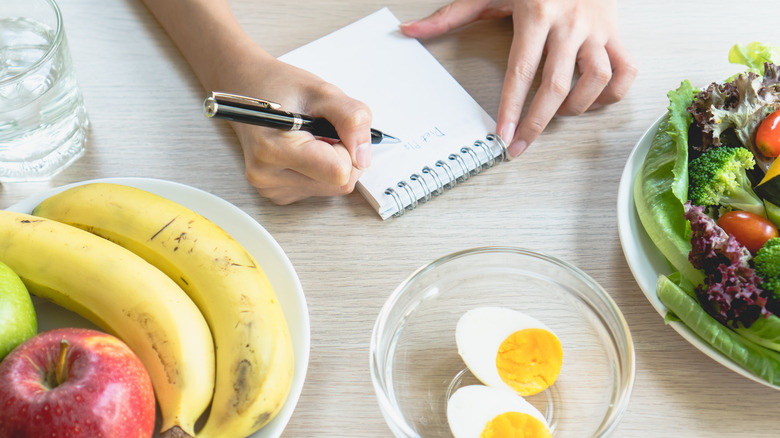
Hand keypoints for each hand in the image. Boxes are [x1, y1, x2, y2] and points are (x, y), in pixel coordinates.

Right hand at [220, 53, 373, 203]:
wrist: (248, 88)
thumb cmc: (280, 87)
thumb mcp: (323, 92)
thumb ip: (352, 119)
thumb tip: (363, 157)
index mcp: (274, 150)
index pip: (339, 172)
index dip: (347, 148)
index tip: (333, 128)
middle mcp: (268, 176)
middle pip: (339, 184)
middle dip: (343, 156)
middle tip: (323, 130)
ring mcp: (271, 188)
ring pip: (333, 188)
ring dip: (334, 163)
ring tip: (311, 137)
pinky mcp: (278, 194)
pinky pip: (320, 189)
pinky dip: (322, 170)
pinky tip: (304, 150)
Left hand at [401, 0, 637, 156]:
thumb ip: (451, 15)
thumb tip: (411, 32)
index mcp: (536, 13)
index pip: (522, 71)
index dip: (512, 108)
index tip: (503, 136)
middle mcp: (570, 23)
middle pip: (557, 86)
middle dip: (537, 124)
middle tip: (521, 146)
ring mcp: (597, 29)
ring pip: (597, 80)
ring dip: (577, 107)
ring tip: (558, 114)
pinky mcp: (615, 33)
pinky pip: (625, 70)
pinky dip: (612, 93)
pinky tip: (592, 100)